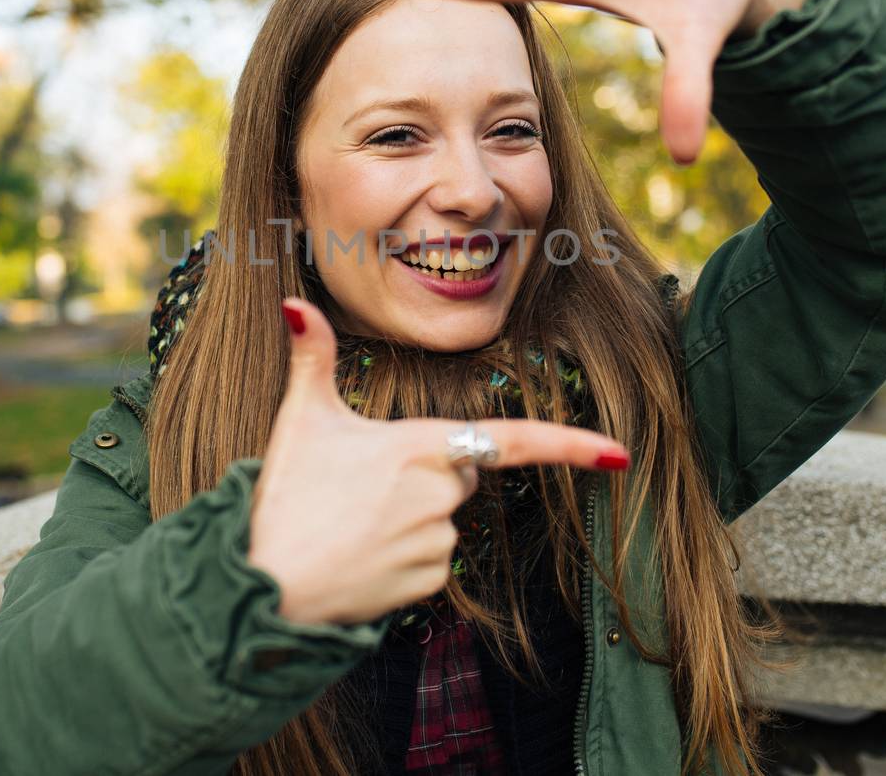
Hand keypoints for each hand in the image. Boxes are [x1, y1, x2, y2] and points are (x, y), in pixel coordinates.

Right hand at [246, 296, 630, 626]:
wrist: (265, 584)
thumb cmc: (285, 497)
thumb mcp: (299, 418)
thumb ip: (310, 356)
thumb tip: (293, 301)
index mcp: (421, 445)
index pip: (513, 440)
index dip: (570, 445)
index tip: (620, 454)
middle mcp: (440, 495)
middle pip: (460, 472)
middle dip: (427, 471)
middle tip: (360, 484)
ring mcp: (437, 543)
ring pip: (443, 518)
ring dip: (409, 516)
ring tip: (350, 522)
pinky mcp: (426, 584)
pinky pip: (431, 561)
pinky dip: (402, 557)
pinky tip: (361, 555)